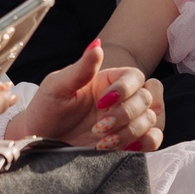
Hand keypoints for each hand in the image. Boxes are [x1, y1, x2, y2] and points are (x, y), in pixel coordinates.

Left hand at [11, 39, 162, 150]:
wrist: (40, 140)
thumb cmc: (47, 109)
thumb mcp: (57, 86)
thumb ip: (80, 69)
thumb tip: (96, 46)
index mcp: (109, 80)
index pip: (135, 77)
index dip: (125, 90)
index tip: (101, 103)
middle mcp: (122, 99)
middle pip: (147, 98)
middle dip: (126, 114)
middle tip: (98, 128)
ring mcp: (127, 121)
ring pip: (151, 119)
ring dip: (130, 131)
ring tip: (102, 142)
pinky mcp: (129, 141)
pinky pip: (154, 139)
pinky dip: (144, 142)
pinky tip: (120, 147)